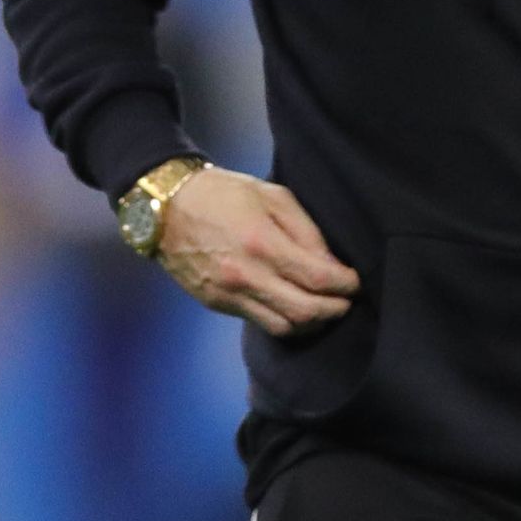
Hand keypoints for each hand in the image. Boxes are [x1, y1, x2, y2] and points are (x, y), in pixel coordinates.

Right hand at [156, 166, 358, 337]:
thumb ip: (306, 232)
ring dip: (310, 323)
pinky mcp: (216, 305)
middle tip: (347, 301)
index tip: (356, 283)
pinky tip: (294, 307)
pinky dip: (284, 320)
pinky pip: (259, 322)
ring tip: (324, 308)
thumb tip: (332, 265)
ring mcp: (228, 296)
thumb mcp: (274, 197)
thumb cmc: (224, 193)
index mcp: (263, 244)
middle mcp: (246, 277)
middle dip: (334, 311)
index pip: (318, 280)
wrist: (164, 207)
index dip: (346, 286)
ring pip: (282, 328)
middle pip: (304, 313)